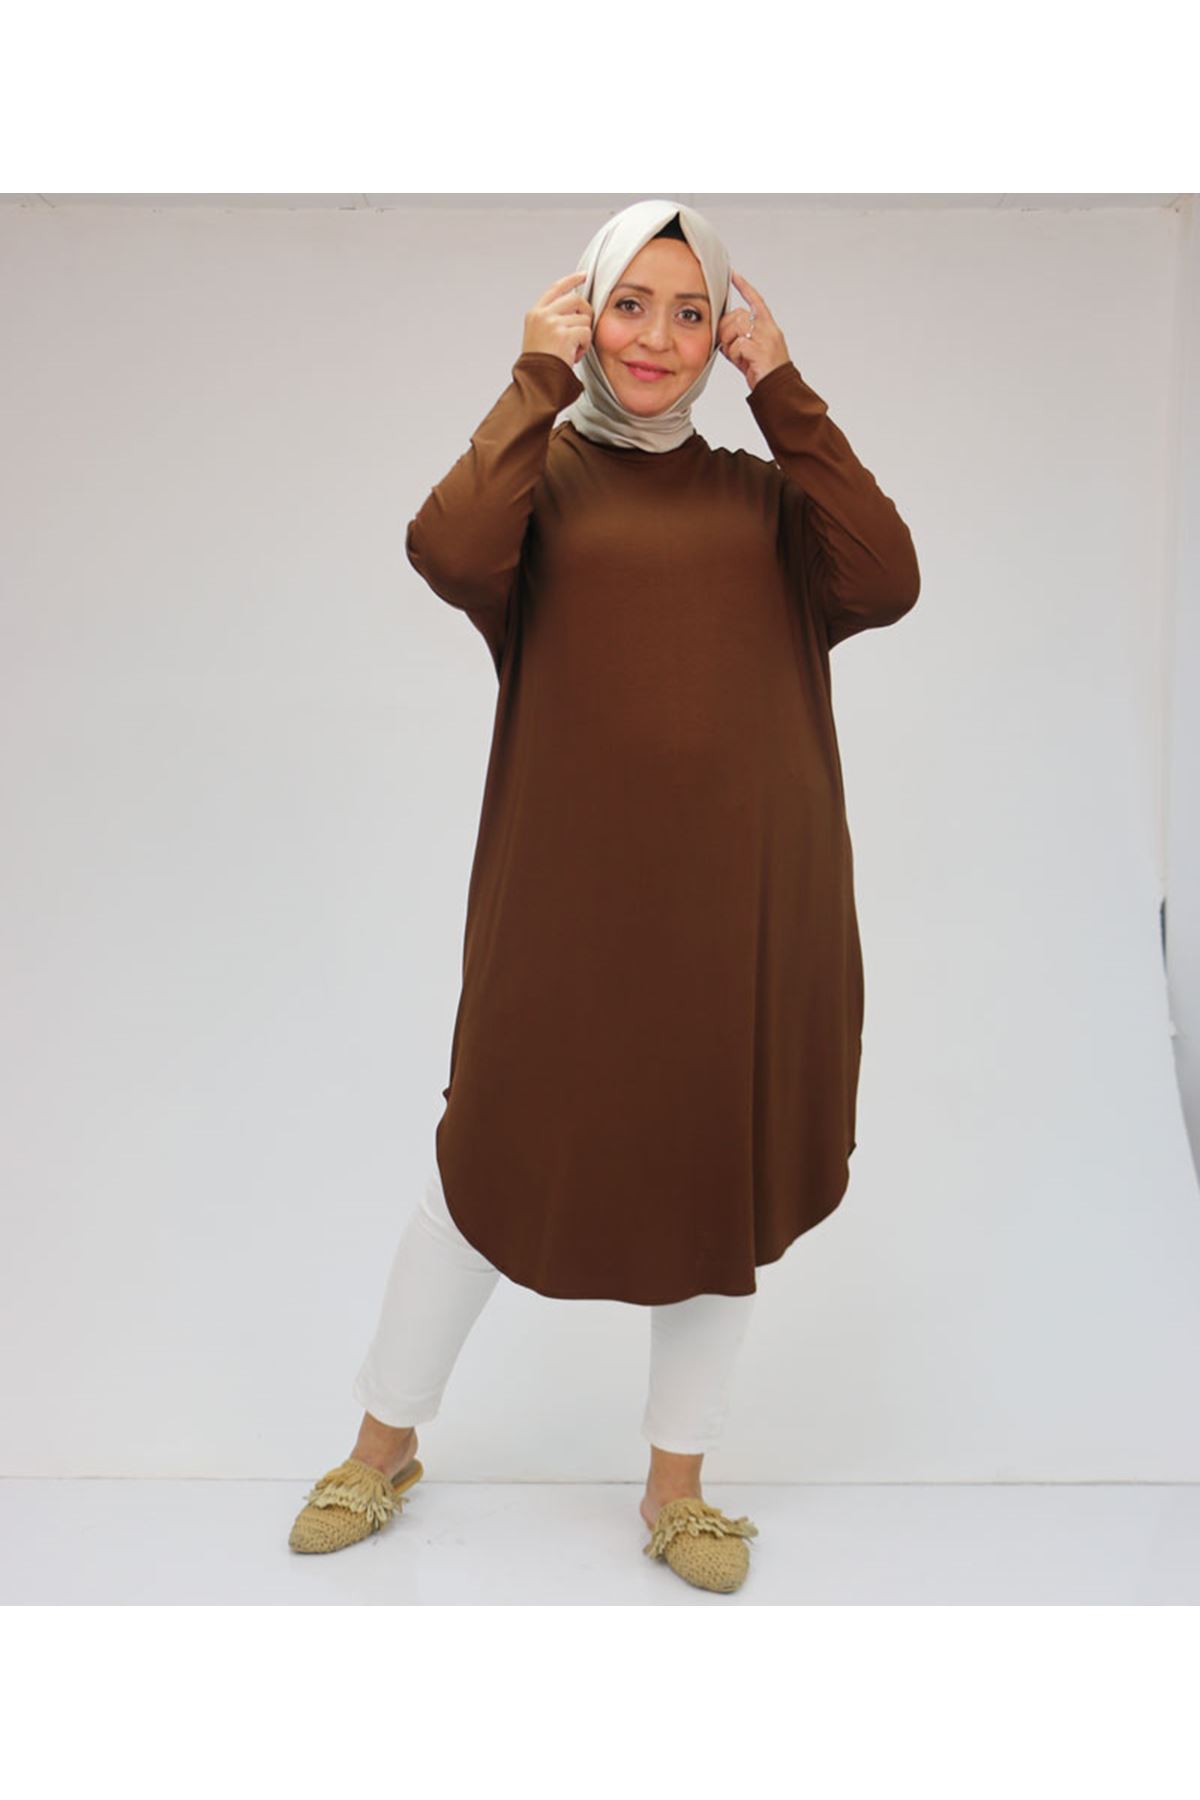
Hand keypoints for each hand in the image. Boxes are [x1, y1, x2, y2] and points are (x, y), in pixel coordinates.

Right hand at [522, 271, 592, 368]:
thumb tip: (576, 308)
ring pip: (584, 319)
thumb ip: (553, 319)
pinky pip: (586, 333)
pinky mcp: (563, 334)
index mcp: (535, 313)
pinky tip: (574, 355)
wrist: (536, 381)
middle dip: (586, 313)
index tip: (584, 275)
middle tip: (584, 330)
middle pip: (576, 299)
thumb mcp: (539, 335)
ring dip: (583, 336)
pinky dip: (584, 346)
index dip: (572, 280)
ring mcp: (552, 323)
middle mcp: (542, 315)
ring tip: (572, 350)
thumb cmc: (540, 364)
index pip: (556, 288)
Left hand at [718, 271, 790, 389]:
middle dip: (726, 330)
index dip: (744, 287)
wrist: (779, 390)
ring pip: (735, 328)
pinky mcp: (759, 349)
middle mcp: (768, 328)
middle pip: (737, 315)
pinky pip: (737, 345)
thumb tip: (721, 332)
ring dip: (730, 344)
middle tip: (730, 347)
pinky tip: (744, 363)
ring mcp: (765, 337)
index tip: (733, 274)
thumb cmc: (764, 372)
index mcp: (768, 326)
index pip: (756, 301)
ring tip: (738, 357)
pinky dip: (735, 356)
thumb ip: (739, 338)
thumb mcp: (750, 351)